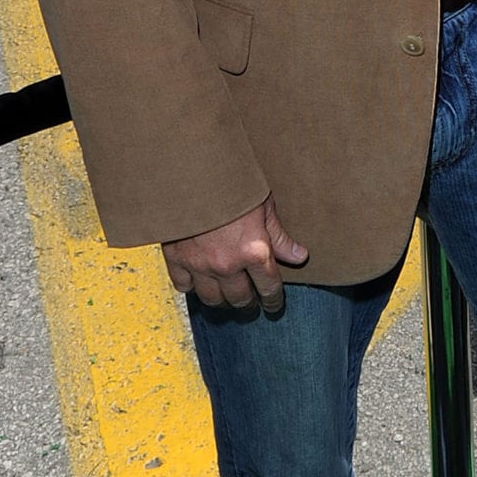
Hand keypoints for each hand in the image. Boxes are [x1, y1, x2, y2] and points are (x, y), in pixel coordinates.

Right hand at [161, 196, 307, 314]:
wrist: (191, 171)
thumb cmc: (232, 184)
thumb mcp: (264, 206)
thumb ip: (280, 237)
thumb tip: (299, 256)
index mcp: (254, 251)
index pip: (268, 288)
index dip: (273, 300)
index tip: (273, 305)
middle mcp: (227, 265)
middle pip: (241, 299)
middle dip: (249, 304)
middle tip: (251, 303)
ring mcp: (200, 264)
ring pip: (213, 299)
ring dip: (223, 301)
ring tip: (227, 297)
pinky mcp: (176, 259)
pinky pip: (184, 286)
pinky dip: (192, 288)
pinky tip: (198, 283)